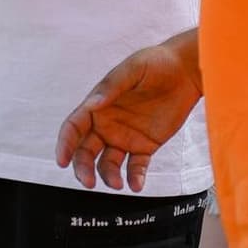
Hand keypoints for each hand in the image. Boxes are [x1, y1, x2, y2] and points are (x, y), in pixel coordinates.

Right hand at [56, 31, 203, 191]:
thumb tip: (92, 103)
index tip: (62, 161)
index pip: (73, 128)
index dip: (65, 144)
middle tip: (89, 182)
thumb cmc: (156, 63)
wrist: (185, 71)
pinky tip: (136, 184)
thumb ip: (112, 87)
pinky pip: (135, 167)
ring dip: (108, 176)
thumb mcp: (133, 69)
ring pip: (108, 164)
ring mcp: (125, 137)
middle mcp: (107, 124)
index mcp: (98, 105)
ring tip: (118, 183)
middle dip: (83, 168)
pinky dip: (134, 178)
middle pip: (86, 152)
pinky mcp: (145, 146)